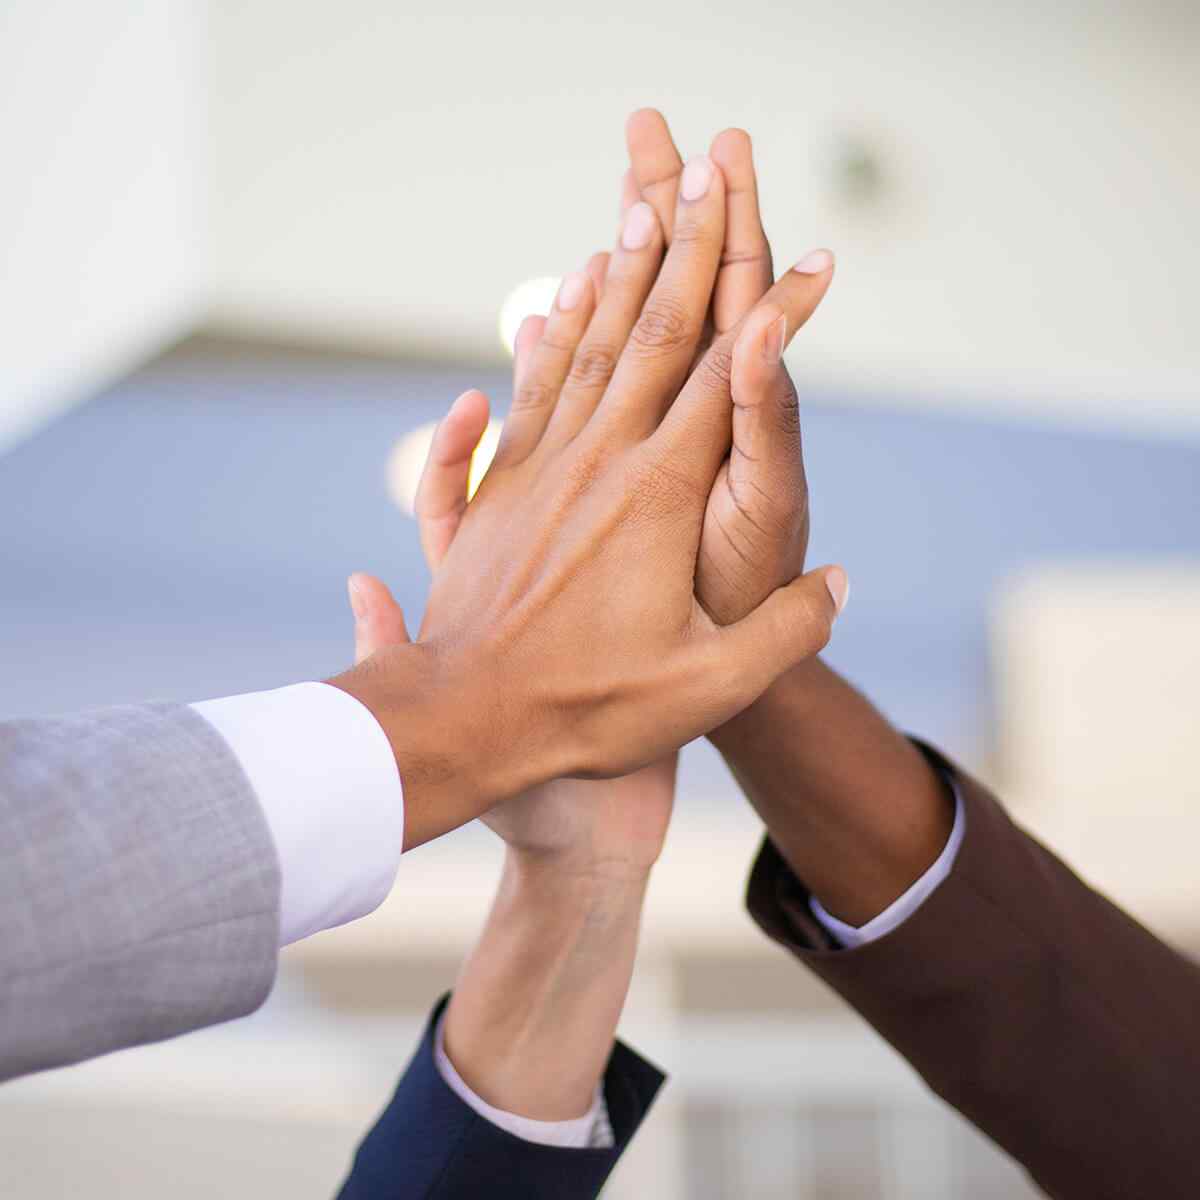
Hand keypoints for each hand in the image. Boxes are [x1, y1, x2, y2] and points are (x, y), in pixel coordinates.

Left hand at [332, 152, 841, 848]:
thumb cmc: (590, 709)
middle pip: (656, 332)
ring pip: (589, 345)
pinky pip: (530, 389)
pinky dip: (549, 336)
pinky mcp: (501, 484)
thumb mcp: (710, 686)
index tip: (809, 252)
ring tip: (642, 202)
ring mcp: (542, 464)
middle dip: (690, 249)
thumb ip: (787, 631)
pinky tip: (554, 301)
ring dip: (620, 272)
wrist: (465, 716)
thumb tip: (841, 582)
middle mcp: (602, 459)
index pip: (730, 378)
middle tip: (712, 172)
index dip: (774, 309)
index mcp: (660, 495)